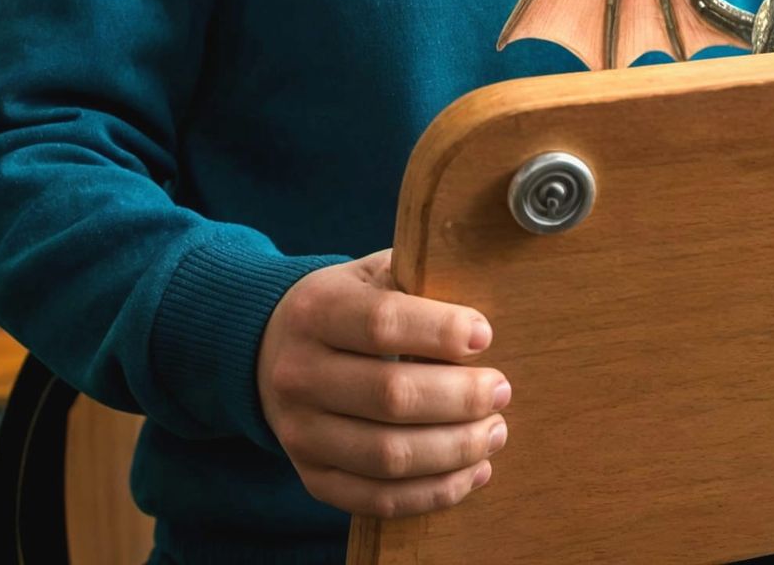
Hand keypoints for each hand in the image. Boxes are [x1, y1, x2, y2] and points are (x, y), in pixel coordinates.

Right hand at [257, 250, 508, 519]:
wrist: (272, 348)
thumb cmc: (346, 305)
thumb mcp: (370, 274)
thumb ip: (416, 282)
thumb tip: (477, 317)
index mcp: (317, 311)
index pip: (382, 323)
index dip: (440, 332)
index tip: (485, 336)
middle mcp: (299, 373)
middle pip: (390, 396)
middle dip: (460, 398)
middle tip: (501, 390)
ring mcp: (300, 432)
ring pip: (387, 456)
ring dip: (454, 450)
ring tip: (494, 432)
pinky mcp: (311, 477)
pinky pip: (377, 499)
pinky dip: (433, 492)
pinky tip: (471, 471)